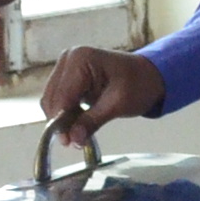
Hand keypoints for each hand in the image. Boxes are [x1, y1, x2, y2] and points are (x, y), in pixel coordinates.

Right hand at [41, 44, 166, 134]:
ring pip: (52, 101)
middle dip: (61, 122)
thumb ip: (93, 121)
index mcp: (81, 59)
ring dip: (62, 120)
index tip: (67, 142)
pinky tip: (78, 123)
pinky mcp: (67, 76)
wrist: (148, 76)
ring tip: (78, 134)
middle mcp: (68, 58)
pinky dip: (65, 114)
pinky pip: (58, 100)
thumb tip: (74, 139)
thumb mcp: (118, 104)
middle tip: (73, 142)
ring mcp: (66, 66)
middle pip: (52, 98)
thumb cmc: (139, 84)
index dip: (61, 121)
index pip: (62, 96)